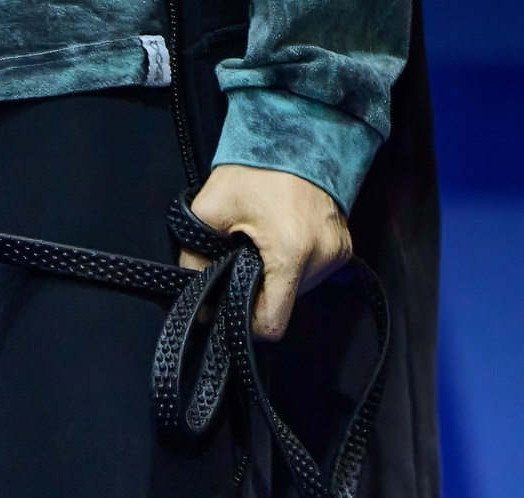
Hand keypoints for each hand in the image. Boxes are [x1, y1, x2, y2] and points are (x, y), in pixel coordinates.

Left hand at [181, 165, 350, 340]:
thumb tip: (198, 303)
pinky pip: (313, 275)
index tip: (232, 303)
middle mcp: (322, 258)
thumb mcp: (208, 213)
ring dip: (277, 279)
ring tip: (265, 245)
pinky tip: (282, 241)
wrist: (298, 131)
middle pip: (282, 307)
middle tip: (245, 260)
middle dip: (260, 293)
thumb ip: (194, 263)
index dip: (246, 322)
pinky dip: (294, 268)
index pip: (270, 324)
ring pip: (297, 294)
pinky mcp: (344, 248)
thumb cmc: (253, 169)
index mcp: (291, 254)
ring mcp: (337, 253)